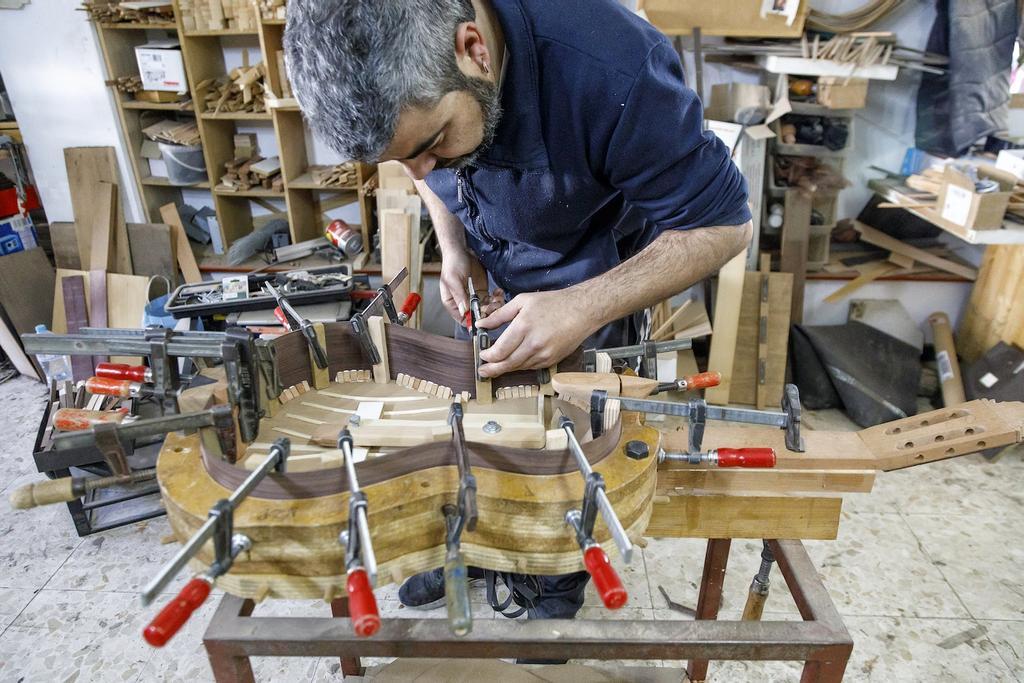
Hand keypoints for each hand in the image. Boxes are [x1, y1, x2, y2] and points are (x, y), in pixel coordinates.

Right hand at [439, 250, 503, 322]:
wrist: (461, 251)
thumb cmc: (452, 264)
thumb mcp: (454, 280)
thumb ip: (459, 296)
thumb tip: (464, 312)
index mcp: (452, 303)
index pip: (462, 319)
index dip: (473, 322)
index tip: (484, 318)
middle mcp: (463, 303)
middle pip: (476, 316)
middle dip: (487, 312)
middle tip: (494, 305)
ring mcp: (473, 298)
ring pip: (486, 309)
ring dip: (494, 306)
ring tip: (498, 298)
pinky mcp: (482, 292)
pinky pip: (491, 300)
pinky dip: (496, 298)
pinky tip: (498, 292)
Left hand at [476, 288, 593, 376]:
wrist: (581, 311)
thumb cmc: (552, 303)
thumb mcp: (522, 301)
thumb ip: (499, 315)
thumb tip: (481, 324)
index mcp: (523, 327)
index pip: (499, 351)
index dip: (488, 356)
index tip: (482, 355)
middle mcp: (533, 344)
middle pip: (507, 364)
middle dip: (492, 369)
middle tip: (482, 371)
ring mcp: (544, 354)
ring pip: (519, 367)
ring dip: (506, 368)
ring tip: (496, 368)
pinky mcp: (552, 360)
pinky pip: (531, 367)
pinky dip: (521, 366)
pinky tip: (515, 362)